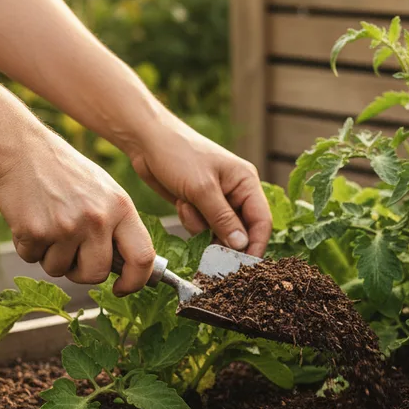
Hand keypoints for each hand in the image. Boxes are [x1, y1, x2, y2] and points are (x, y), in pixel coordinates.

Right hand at [0, 132, 154, 294]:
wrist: (23, 151)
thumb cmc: (68, 175)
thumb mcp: (106, 193)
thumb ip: (119, 226)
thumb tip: (129, 267)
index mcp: (121, 208)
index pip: (143, 257)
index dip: (135, 281)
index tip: (122, 288)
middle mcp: (98, 219)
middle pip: (97, 274)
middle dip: (82, 272)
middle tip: (72, 254)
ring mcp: (66, 226)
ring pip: (60, 270)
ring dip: (52, 257)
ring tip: (50, 225)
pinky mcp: (35, 231)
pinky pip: (32, 259)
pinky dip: (29, 247)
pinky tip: (31, 220)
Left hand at [128, 117, 271, 257]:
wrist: (147, 141)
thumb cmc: (178, 154)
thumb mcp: (202, 188)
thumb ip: (223, 219)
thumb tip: (242, 245)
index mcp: (246, 182)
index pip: (261, 221)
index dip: (256, 245)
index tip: (245, 267)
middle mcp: (237, 192)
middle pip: (242, 230)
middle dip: (224, 239)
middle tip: (209, 250)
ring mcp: (218, 199)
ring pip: (220, 231)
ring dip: (202, 227)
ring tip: (187, 206)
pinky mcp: (201, 204)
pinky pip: (203, 226)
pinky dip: (192, 221)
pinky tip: (181, 203)